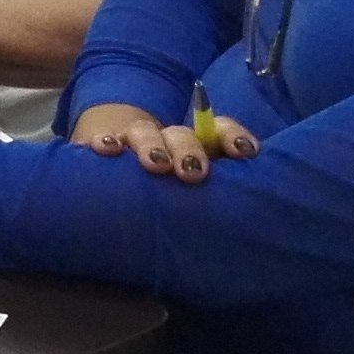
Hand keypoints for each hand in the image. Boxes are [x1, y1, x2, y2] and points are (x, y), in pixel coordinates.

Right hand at [69, 93, 259, 181]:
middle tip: (195, 174)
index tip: (245, 152)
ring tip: (157, 166)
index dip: (232, 137)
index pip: (218, 129)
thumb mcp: (199, 199)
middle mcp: (168, 140)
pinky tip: (107, 149)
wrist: (119, 186)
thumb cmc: (172, 197)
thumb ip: (222, 200)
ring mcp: (134, 143)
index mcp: (198, 146)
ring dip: (152, 145)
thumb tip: (252, 224)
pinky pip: (101, 142)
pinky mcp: (104, 150)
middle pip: (181, 134)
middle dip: (189, 149)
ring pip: (143, 132)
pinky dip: (105, 142)